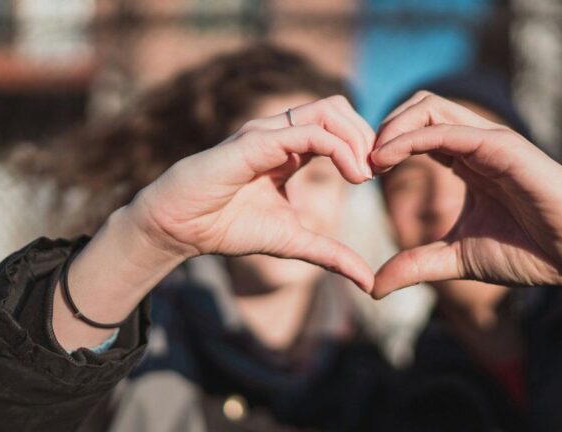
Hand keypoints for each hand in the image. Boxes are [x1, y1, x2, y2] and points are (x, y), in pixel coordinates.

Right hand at [129, 95, 375, 291]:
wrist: (180, 229)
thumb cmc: (229, 227)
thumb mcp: (294, 242)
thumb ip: (332, 255)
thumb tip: (369, 283)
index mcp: (290, 148)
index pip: (338, 125)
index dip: (365, 144)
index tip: (381, 176)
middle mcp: (280, 132)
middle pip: (338, 107)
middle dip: (367, 135)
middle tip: (379, 171)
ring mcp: (267, 133)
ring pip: (328, 110)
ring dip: (356, 138)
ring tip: (365, 174)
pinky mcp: (255, 142)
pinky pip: (307, 132)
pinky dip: (339, 149)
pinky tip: (352, 176)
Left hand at [370, 92, 561, 297]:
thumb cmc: (530, 251)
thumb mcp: (458, 258)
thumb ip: (417, 265)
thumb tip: (374, 286)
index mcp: (466, 161)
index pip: (416, 131)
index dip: (383, 145)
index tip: (359, 175)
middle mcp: (476, 144)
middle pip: (419, 107)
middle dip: (382, 127)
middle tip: (360, 164)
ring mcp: (491, 141)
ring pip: (431, 107)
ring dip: (392, 126)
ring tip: (370, 160)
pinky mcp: (505, 148)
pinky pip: (451, 130)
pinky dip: (413, 137)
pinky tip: (388, 158)